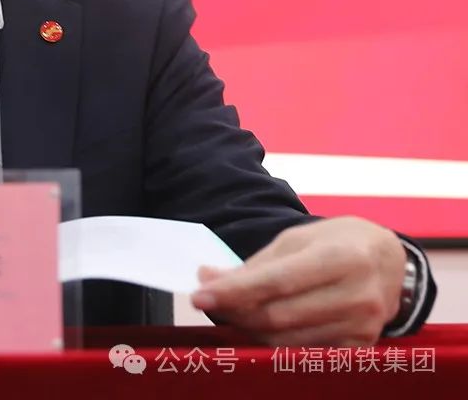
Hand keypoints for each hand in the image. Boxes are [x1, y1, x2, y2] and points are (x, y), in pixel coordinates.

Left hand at [190, 217, 405, 345]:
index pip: (277, 281)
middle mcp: (357, 294)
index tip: (199, 295)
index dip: (234, 291)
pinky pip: (305, 351)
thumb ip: (257, 264)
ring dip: (250, 328)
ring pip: (288, 339)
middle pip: (280, 315)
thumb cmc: (337, 242)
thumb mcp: (298, 239)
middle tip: (208, 300)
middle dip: (236, 310)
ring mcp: (363, 326)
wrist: (390, 261)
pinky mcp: (362, 346)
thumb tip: (209, 278)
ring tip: (231, 310)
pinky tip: (260, 324)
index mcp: (340, 257)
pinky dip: (276, 340)